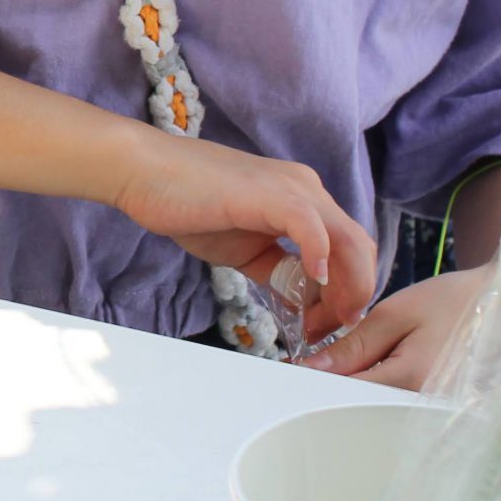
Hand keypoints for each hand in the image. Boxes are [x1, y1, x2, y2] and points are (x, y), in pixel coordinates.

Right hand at [109, 129, 376, 342]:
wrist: (142, 171)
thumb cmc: (183, 203)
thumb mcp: (241, 248)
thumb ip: (276, 270)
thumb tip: (299, 302)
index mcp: (301, 198)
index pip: (347, 248)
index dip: (347, 290)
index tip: (328, 323)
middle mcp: (306, 188)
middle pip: (359, 247)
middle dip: (353, 296)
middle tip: (332, 329)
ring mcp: (292, 188)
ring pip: (348, 241)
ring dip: (345, 288)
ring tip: (325, 319)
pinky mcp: (271, 194)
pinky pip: (314, 229)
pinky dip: (321, 259)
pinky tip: (312, 283)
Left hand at [304, 267, 486, 387]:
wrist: (494, 301)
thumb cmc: (447, 303)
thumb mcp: (393, 315)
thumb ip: (353, 346)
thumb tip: (313, 369)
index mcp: (410, 380)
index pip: (347, 392)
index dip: (314, 382)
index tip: (289, 370)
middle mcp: (422, 401)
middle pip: (361, 402)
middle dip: (331, 385)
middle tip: (310, 364)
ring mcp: (431, 403)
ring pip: (376, 401)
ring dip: (352, 384)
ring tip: (335, 363)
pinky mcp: (434, 399)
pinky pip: (394, 397)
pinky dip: (374, 383)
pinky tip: (365, 366)